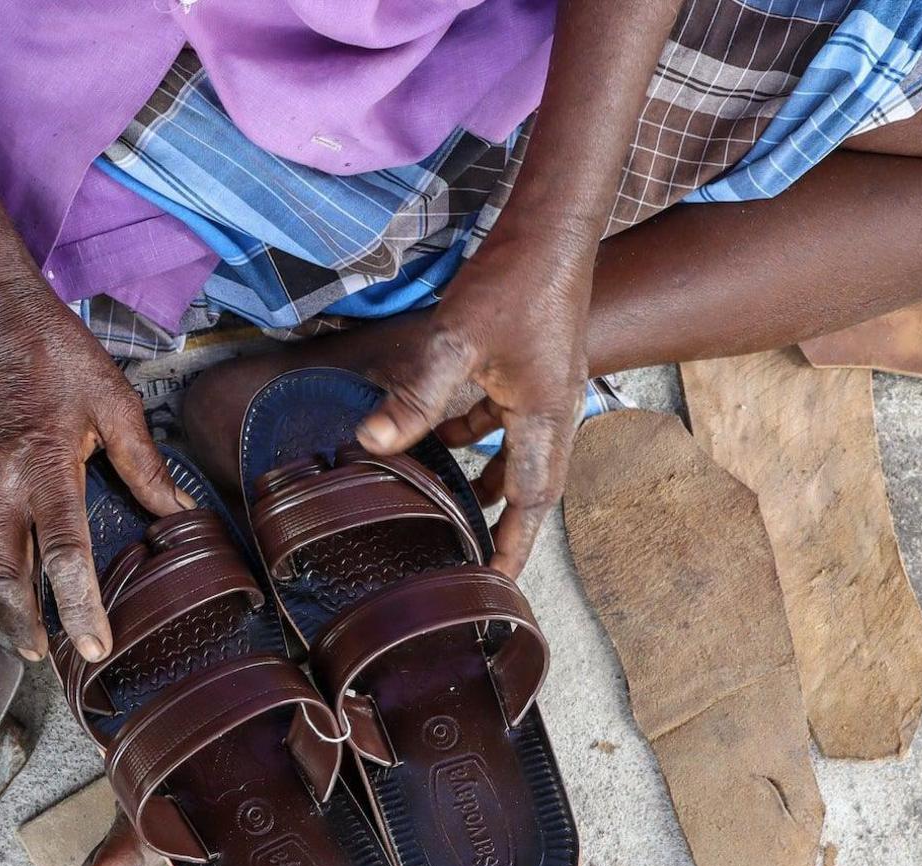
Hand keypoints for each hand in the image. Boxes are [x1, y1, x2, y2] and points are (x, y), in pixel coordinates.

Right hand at [0, 278, 190, 660]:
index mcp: (45, 467)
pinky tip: (5, 578)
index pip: (63, 555)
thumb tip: (175, 511)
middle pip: (5, 574)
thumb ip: (144, 464)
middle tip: (42, 658)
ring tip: (26, 632)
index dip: (79, 607)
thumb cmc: (56, 355)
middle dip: (22, 623)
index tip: (94, 646)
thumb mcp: (115, 403)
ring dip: (2, 600)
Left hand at [356, 231, 591, 578]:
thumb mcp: (455, 342)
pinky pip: (498, 419)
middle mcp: (551, 411)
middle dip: (503, 524)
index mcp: (546, 418)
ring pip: (511, 452)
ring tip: (453, 513)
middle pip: (528, 484)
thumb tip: (370, 445)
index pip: (530, 500)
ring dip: (486, 481)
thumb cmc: (514, 281)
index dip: (513, 545)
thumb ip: (414, 398)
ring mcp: (540, 390)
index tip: (497, 584)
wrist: (549, 225)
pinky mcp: (526, 369)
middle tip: (476, 559)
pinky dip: (472, 436)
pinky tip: (439, 440)